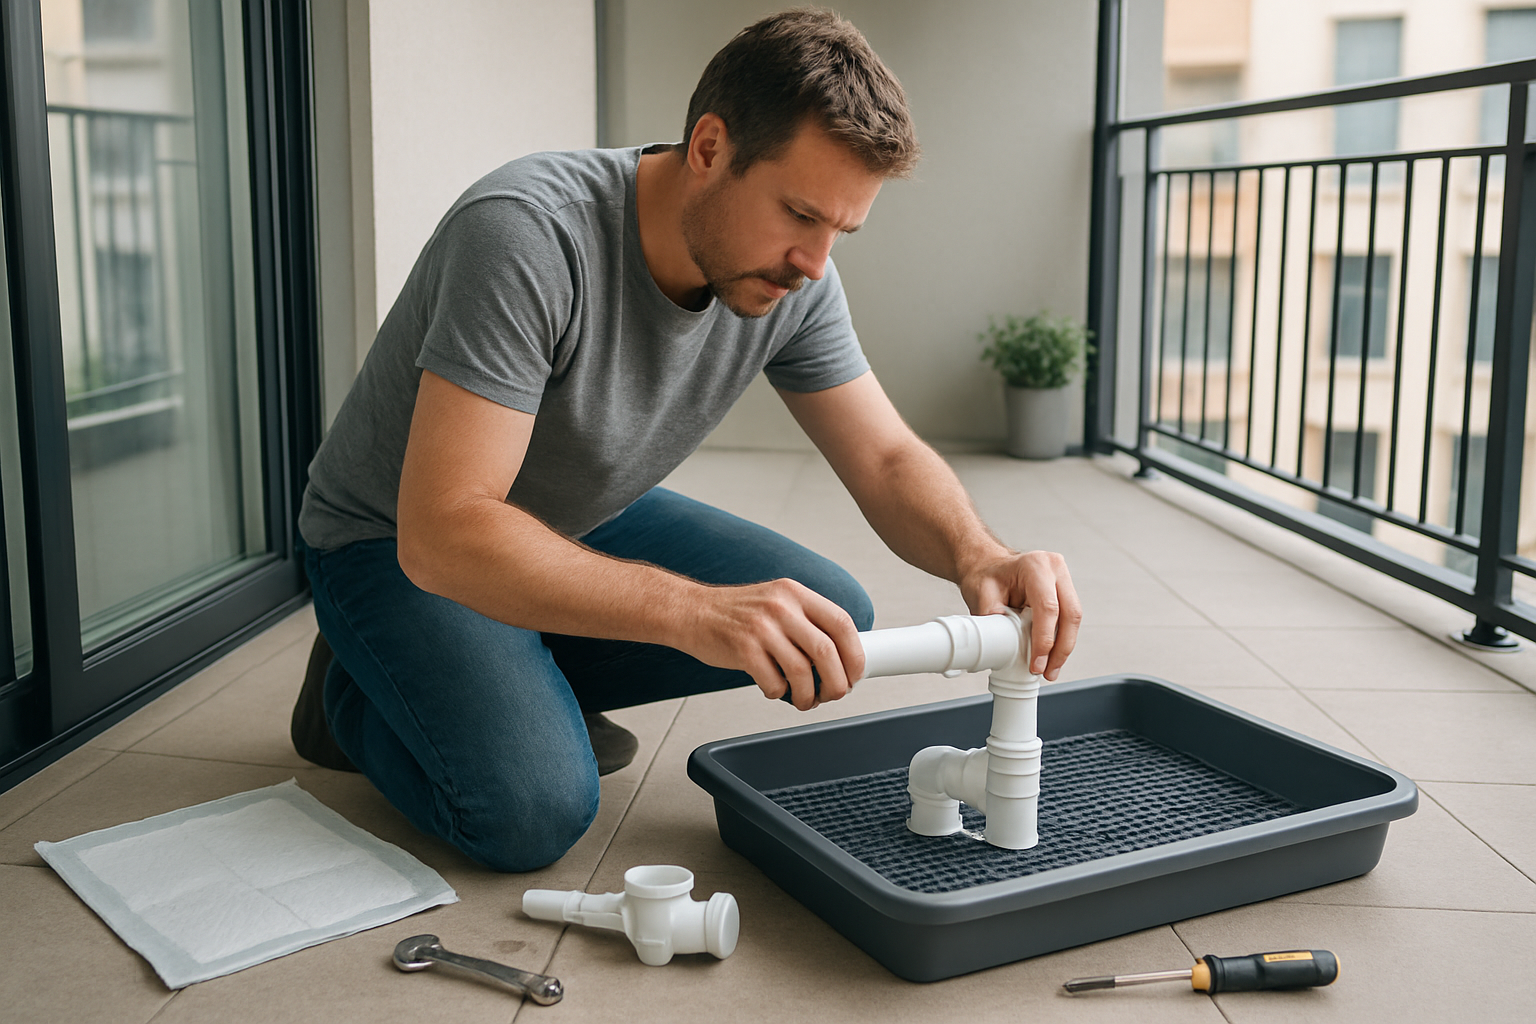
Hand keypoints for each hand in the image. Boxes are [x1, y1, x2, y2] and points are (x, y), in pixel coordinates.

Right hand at [677, 578, 864, 710]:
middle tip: (834, 694)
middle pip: (827, 652)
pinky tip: (772, 688)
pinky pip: (773, 683)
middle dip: (837, 683)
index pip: (842, 623)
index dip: (855, 655)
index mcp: (795, 593)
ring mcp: (762, 627)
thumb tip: (841, 657)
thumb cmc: (736, 613)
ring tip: (803, 700)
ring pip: (802, 673)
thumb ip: (806, 622)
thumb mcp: (777, 602)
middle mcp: (781, 606)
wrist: (690, 612)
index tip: (855, 674)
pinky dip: (778, 693)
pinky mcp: (743, 649)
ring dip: (808, 695)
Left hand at [960, 550, 1080, 680]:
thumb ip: (992, 618)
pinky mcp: (1065, 591)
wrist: (987, 565)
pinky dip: (1061, 639)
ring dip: (1064, 647)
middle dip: (1061, 649)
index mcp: (1035, 565)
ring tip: (1050, 669)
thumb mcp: (981, 594)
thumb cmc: (985, 575)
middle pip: (1070, 614)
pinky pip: (1069, 618)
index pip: (1048, 608)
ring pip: (1073, 619)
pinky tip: (1051, 656)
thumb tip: (1003, 647)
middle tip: (1048, 672)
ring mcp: (1063, 578)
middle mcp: (1055, 568)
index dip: (1045, 640)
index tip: (1037, 663)